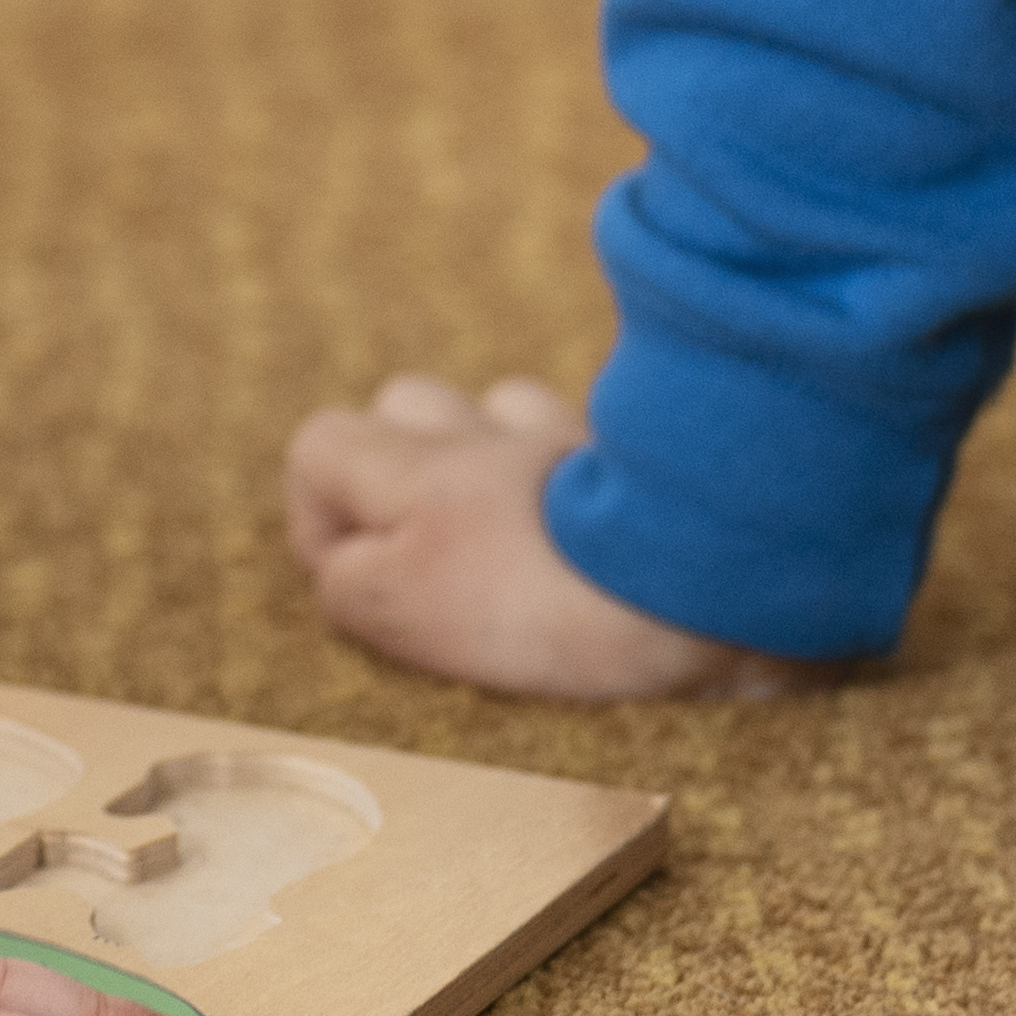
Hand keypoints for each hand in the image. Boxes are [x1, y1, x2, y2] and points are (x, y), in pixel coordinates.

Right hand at [279, 372, 784, 699]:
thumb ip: (349, 581)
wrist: (697, 577)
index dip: (321, 517)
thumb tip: (341, 565)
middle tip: (434, 551)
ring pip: (501, 411)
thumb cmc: (542, 604)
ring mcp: (565, 437)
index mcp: (415, 470)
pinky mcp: (640, 459)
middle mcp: (483, 434)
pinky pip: (586, 441)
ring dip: (493, 455)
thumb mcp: (403, 609)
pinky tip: (597, 527)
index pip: (319, 447)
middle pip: (408, 407)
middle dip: (402, 467)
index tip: (357, 582)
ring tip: (518, 533)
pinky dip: (577, 472)